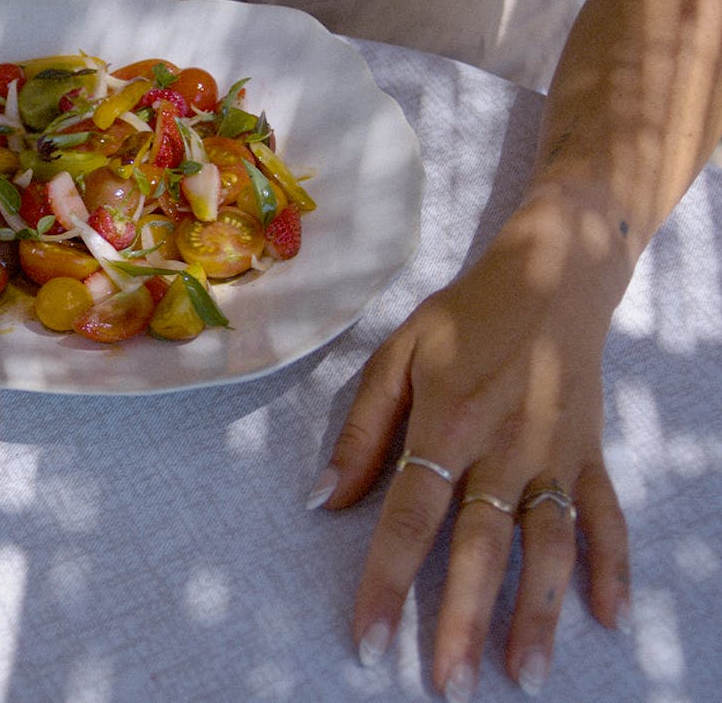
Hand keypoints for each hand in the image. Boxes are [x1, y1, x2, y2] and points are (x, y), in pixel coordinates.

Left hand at [312, 190, 632, 698]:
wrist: (554, 273)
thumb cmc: (463, 317)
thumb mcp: (397, 355)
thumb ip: (362, 429)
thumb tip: (324, 498)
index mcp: (447, 422)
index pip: (410, 517)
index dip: (388, 582)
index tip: (371, 638)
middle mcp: (504, 446)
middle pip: (482, 546)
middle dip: (463, 619)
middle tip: (449, 684)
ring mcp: (555, 454)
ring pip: (549, 545)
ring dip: (537, 612)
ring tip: (521, 674)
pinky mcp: (590, 454)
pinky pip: (605, 516)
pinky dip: (611, 566)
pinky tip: (608, 618)